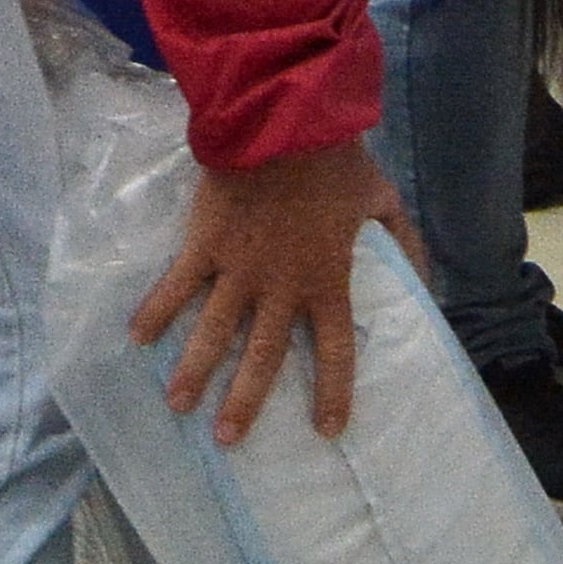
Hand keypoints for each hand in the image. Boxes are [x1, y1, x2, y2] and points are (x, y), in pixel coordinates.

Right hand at [128, 136, 425, 447]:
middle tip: (227, 439)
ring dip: (195, 372)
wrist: (283, 124)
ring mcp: (238, 269)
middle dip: (245, 401)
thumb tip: (426, 283)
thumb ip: (405, 246)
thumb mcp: (384, 203)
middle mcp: (281, 287)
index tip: (327, 430)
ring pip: (213, 332)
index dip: (333, 393)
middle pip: (263, 357)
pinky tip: (136, 340)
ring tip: (178, 406)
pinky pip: (176, 286)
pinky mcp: (205, 245)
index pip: (335, 351)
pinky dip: (155, 312)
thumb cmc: (336, 163)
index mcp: (328, 281)